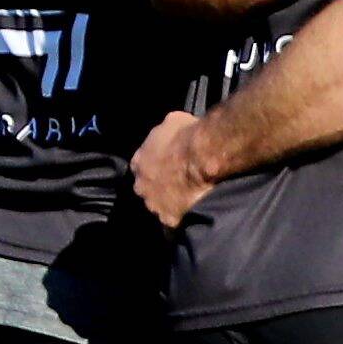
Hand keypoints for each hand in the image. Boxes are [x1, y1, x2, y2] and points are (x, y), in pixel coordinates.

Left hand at [132, 109, 221, 227]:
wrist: (204, 157)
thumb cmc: (187, 135)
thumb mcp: (172, 121)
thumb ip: (164, 133)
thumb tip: (169, 133)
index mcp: (138, 162)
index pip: (143, 167)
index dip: (157, 167)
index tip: (170, 166)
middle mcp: (140, 186)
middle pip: (149, 189)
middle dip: (161, 188)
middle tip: (181, 184)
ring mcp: (153, 205)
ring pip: (161, 207)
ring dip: (172, 204)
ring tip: (192, 200)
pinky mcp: (169, 220)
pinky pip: (176, 222)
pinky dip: (184, 218)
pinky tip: (197, 213)